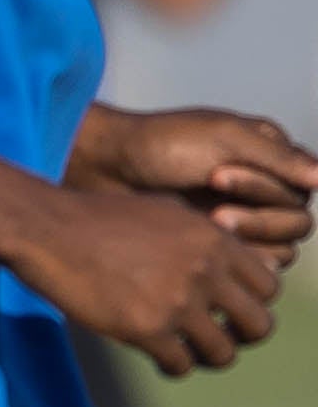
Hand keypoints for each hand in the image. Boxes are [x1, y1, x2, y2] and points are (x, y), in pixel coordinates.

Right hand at [24, 179, 288, 374]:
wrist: (47, 228)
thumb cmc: (98, 219)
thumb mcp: (166, 214)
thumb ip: (202, 240)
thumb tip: (222, 264)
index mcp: (216, 241)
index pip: (268, 287)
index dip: (251, 302)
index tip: (228, 308)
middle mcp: (206, 272)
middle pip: (258, 325)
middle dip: (241, 337)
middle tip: (217, 338)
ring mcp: (178, 303)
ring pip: (222, 353)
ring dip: (207, 357)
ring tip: (186, 352)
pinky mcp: (146, 329)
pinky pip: (180, 365)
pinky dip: (173, 367)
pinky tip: (158, 357)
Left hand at [85, 102, 317, 249]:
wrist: (107, 169)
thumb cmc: (162, 145)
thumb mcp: (223, 137)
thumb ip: (277, 158)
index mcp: (274, 160)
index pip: (302, 188)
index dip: (266, 188)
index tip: (216, 174)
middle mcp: (266, 193)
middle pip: (296, 223)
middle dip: (258, 218)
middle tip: (214, 212)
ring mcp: (245, 223)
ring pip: (281, 249)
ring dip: (249, 241)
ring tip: (207, 227)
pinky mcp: (221, 251)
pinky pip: (251, 268)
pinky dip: (236, 263)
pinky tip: (205, 256)